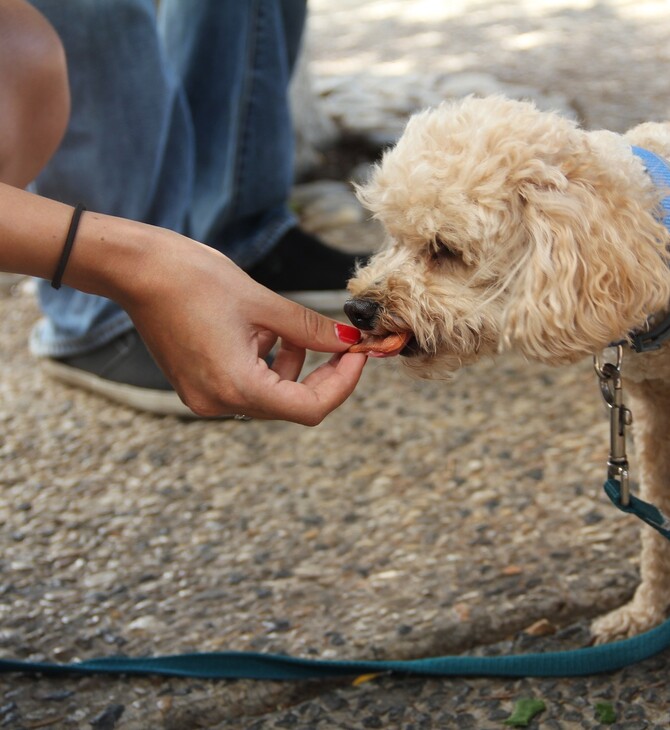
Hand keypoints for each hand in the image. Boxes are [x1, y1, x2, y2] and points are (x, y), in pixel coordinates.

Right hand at [118, 232, 366, 423]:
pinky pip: (246, 386)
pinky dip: (266, 364)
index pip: (310, 408)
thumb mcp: (264, 304)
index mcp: (236, 386)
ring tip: (288, 328)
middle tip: (343, 343)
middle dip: (322, 374)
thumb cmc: (194, 279)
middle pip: (291, 404)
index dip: (343, 384)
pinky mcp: (197, 386)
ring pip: (270, 395)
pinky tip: (262, 333)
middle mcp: (218, 402)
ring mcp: (204, 397)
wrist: (138, 271)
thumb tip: (349, 341)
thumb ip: (311, 329)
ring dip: (293, 366)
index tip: (359, 354)